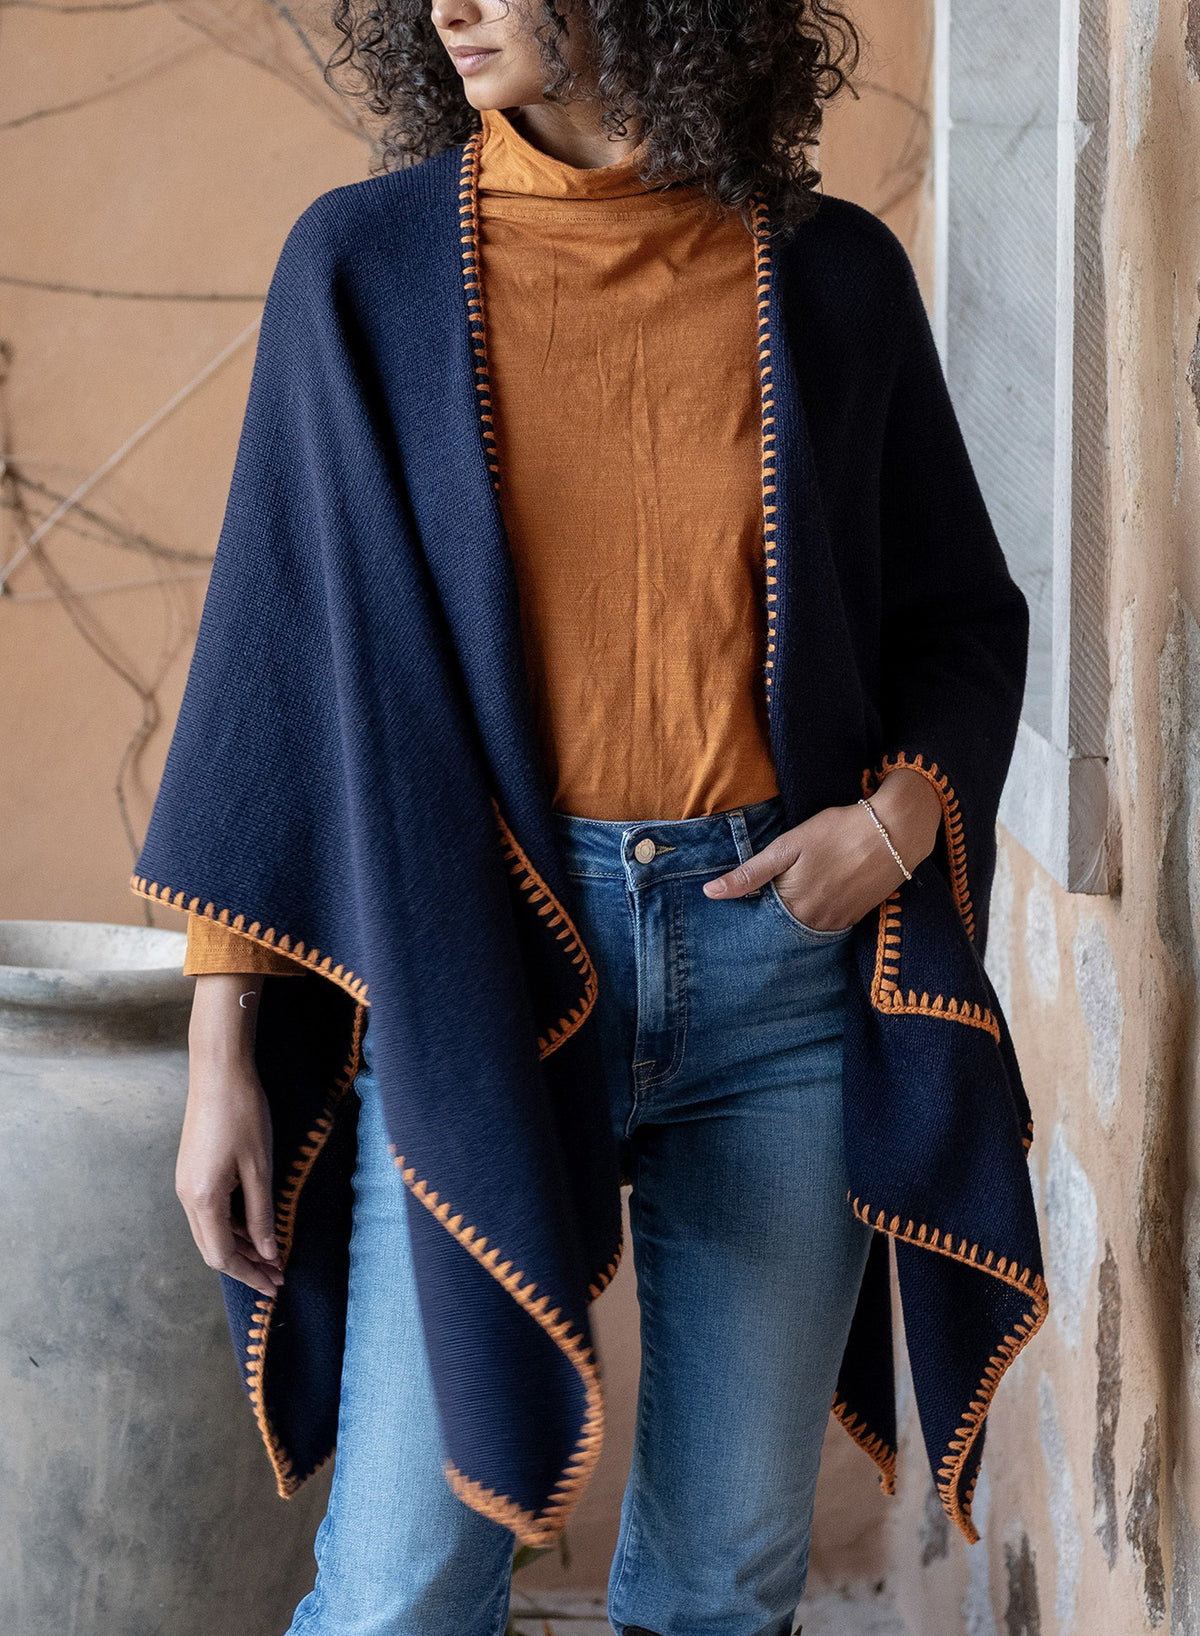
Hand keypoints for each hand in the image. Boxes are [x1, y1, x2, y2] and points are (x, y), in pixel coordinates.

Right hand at [176, 975, 284, 1299]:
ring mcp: (186, 1183)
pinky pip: (210, 1211)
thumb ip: (262, 1214)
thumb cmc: (242, 1114)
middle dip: (246, 1266)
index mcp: (203, 1200)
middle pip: (213, 1249)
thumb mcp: (260, 1168)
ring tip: (272, 1257)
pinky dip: (232, 1226)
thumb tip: (269, 1253)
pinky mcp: (192, 1171)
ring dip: (240, 1247)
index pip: (222, 1256)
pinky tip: (255, 1227)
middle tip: (277, 1277)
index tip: (275, 1286)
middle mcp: (187, 1197)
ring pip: (211, 1231)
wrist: (218, 1072)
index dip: (250, 1275)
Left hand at [701, 768, 943, 931]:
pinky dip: (817, 916)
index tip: (743, 905)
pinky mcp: (856, 918)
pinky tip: (819, 896)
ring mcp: (837, 923)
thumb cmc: (837, 831)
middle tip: (773, 897)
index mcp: (792, 904)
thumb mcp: (787, 846)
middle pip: (782, 928)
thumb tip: (709, 893)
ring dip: (795, 918)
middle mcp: (813, 922)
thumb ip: (750, 873)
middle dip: (771, 918)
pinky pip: (828, 926)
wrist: (894, 832)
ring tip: (798, 893)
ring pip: (805, 928)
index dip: (750, 910)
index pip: (759, 920)